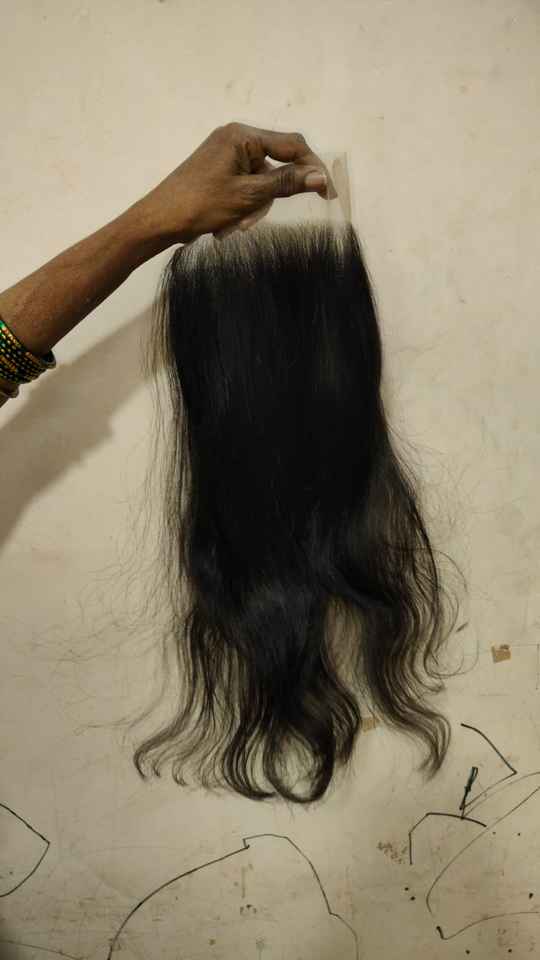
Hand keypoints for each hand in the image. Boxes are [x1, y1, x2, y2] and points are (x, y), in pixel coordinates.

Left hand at [137, 122, 333, 243]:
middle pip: (276, 166)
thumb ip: (286, 183)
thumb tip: (320, 177)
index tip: (327, 193)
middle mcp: (235, 139)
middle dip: (268, 198)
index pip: (291, 145)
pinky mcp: (220, 172)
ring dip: (253, 208)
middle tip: (249, 220)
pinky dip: (242, 208)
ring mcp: (226, 155)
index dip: (312, 168)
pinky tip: (226, 224)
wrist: (159, 220)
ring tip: (233, 225)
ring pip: (262, 182)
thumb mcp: (248, 196)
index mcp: (242, 135)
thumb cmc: (200, 204)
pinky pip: (246, 188)